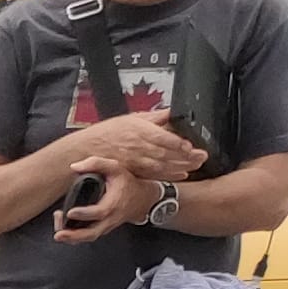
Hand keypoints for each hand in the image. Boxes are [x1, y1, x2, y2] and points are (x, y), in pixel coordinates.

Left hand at [54, 167, 159, 241]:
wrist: (142, 198)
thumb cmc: (127, 183)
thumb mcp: (115, 168)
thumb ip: (96, 163)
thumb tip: (75, 166)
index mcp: (114, 204)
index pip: (99, 212)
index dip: (84, 214)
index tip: (70, 212)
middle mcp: (110, 218)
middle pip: (92, 233)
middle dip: (74, 236)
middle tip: (59, 234)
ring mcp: (106, 225)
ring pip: (89, 237)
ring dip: (72, 238)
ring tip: (58, 232)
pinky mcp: (102, 228)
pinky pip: (88, 236)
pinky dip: (75, 236)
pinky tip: (64, 228)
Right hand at [70, 111, 205, 182]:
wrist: (85, 151)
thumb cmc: (107, 134)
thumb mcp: (130, 118)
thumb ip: (154, 117)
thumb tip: (171, 112)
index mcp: (140, 131)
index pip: (163, 138)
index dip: (178, 143)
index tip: (190, 146)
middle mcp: (140, 148)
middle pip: (167, 153)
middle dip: (186, 156)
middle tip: (202, 156)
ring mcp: (137, 162)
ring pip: (164, 166)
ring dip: (181, 167)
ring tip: (196, 165)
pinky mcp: (134, 171)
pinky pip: (155, 175)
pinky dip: (169, 176)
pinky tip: (181, 175)